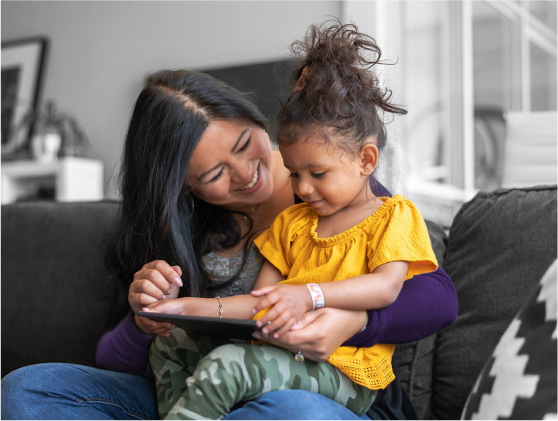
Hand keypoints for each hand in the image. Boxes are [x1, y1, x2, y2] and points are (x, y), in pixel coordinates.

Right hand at [129, 260, 182, 334]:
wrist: (154, 308)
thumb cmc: (162, 292)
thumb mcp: (171, 283)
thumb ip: (174, 274)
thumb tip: (177, 269)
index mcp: (149, 267)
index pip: (159, 264)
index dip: (170, 273)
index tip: (179, 283)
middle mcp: (140, 274)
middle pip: (152, 274)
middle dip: (164, 284)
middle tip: (169, 291)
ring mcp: (134, 285)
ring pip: (145, 284)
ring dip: (157, 292)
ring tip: (163, 297)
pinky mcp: (132, 297)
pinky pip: (141, 297)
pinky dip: (152, 300)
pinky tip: (156, 302)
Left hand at [251, 284, 311, 337]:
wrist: (306, 295)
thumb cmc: (288, 291)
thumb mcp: (277, 287)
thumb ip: (264, 290)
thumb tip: (252, 293)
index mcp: (280, 293)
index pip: (269, 299)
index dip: (260, 305)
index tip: (253, 310)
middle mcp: (286, 302)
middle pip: (275, 311)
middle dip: (266, 318)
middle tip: (258, 324)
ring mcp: (291, 310)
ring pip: (282, 320)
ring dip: (273, 326)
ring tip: (264, 331)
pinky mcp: (296, 317)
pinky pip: (289, 325)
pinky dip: (282, 331)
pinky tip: (275, 335)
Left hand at [252, 307, 366, 361]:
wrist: (354, 322)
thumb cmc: (336, 312)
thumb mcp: (319, 311)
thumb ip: (302, 319)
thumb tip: (286, 326)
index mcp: (317, 335)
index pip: (289, 338)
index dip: (272, 335)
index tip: (260, 330)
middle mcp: (318, 349)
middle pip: (288, 346)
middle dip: (271, 339)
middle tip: (255, 333)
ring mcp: (319, 355)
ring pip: (293, 350)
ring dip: (278, 343)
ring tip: (262, 336)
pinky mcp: (319, 357)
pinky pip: (300, 352)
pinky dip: (288, 345)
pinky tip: (277, 339)